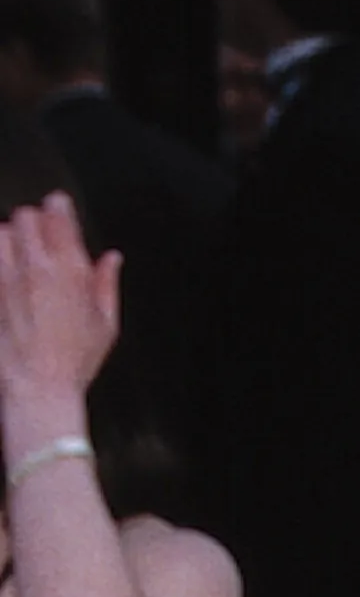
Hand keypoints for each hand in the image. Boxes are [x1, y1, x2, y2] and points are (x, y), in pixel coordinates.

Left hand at [0, 193, 118, 438]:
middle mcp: (35, 266)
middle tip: (39, 239)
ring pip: (1, 231)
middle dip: (32, 223)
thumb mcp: (105, 326)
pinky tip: (7, 274)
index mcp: (69, 269)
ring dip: (9, 238)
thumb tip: (111, 260)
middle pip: (25, 216)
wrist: (38, 387)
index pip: (57, 212)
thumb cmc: (73, 363)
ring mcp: (7, 277)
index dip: (58, 208)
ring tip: (17, 255)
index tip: (59, 213)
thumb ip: (106, 285)